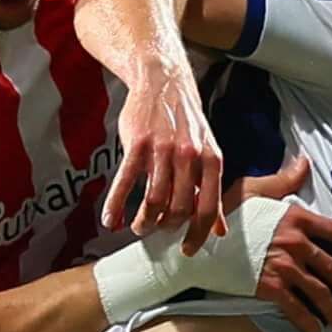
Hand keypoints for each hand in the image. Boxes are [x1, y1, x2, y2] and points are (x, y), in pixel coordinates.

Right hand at [102, 63, 224, 245]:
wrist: (163, 81)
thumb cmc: (185, 122)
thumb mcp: (207, 153)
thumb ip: (211, 191)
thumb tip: (219, 230)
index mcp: (210, 160)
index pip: (207, 208)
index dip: (197, 234)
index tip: (185, 250)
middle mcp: (189, 156)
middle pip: (178, 209)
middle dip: (165, 227)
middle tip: (155, 231)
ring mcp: (163, 150)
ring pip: (154, 200)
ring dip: (144, 221)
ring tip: (138, 227)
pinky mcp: (137, 144)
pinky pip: (125, 183)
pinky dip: (116, 205)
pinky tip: (111, 219)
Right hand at [236, 155, 331, 331]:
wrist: (197, 243)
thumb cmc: (224, 214)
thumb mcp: (253, 188)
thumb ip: (284, 179)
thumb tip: (304, 162)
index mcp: (297, 218)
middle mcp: (296, 244)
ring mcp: (284, 267)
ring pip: (319, 292)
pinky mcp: (269, 287)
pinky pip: (296, 308)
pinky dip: (308, 321)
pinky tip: (314, 329)